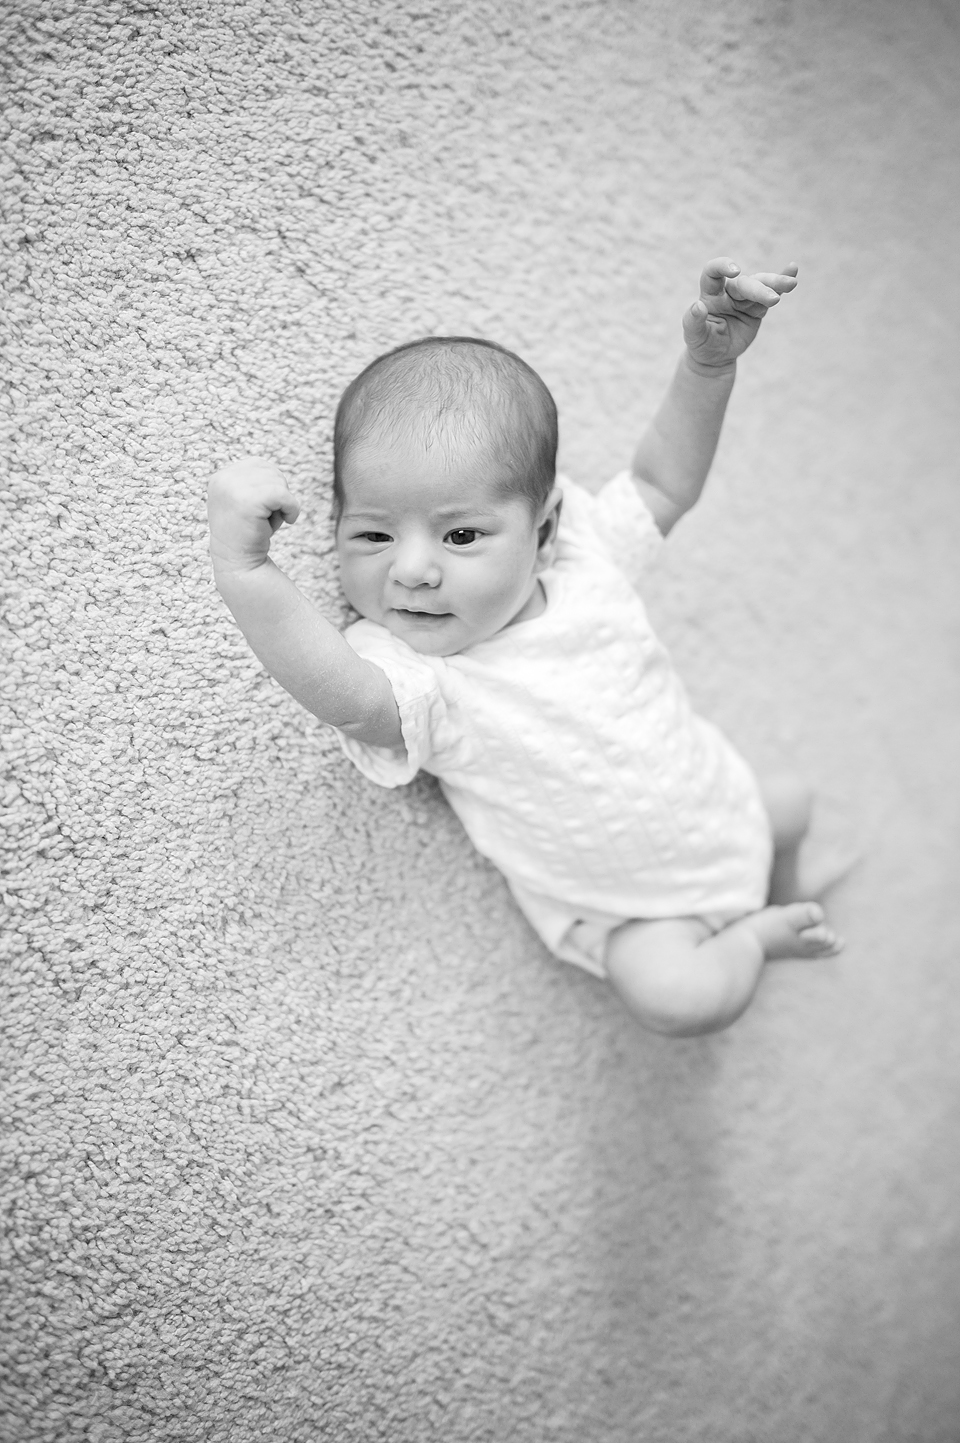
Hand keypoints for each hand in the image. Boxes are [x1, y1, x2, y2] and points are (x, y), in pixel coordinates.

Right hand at [207, 456, 300, 569]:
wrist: (239, 565)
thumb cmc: (249, 535)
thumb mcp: (245, 501)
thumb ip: (253, 482)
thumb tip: (272, 469)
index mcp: (220, 477)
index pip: (259, 465)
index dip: (271, 486)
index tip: (263, 509)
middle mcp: (223, 479)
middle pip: (270, 471)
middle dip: (277, 494)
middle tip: (265, 517)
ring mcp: (233, 488)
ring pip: (279, 482)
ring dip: (283, 503)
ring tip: (268, 521)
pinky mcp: (248, 500)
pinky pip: (284, 495)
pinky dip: (292, 508)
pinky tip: (288, 521)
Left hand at [682, 257, 797, 370]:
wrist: (715, 357)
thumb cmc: (701, 344)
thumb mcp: (694, 337)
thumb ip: (693, 321)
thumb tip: (697, 306)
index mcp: (710, 295)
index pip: (713, 274)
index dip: (722, 267)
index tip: (736, 271)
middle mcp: (728, 292)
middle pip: (745, 284)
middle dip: (759, 289)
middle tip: (773, 298)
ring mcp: (744, 299)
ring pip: (761, 286)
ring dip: (775, 284)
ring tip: (791, 283)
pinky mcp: (757, 308)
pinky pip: (771, 294)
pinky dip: (781, 286)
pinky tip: (793, 274)